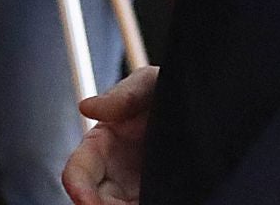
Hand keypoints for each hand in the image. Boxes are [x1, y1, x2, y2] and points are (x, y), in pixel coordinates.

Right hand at [62, 66, 156, 204]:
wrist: (203, 106)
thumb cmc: (166, 91)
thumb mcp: (148, 86)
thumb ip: (122, 96)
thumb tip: (85, 107)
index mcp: (100, 145)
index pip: (77, 172)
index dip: (78, 189)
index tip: (88, 203)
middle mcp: (113, 172)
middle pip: (96, 202)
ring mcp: (135, 190)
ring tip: (150, 202)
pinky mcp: (160, 196)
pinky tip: (161, 203)